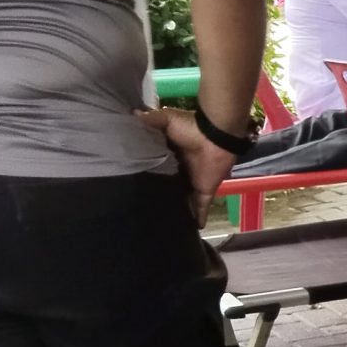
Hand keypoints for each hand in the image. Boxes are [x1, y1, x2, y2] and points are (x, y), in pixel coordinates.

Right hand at [136, 105, 235, 222]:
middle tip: (144, 209)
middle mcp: (181, 170)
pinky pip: (200, 208)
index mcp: (171, 154)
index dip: (147, 173)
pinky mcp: (204, 190)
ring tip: (163, 224)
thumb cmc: (191, 128)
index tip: (132, 183)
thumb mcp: (167, 120)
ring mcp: (193, 182)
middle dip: (160, 194)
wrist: (215, 135)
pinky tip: (191, 230)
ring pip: (183, 199)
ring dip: (177, 209)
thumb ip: (150, 120)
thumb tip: (131, 116)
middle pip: (169, 185)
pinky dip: (198, 218)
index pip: (157, 166)